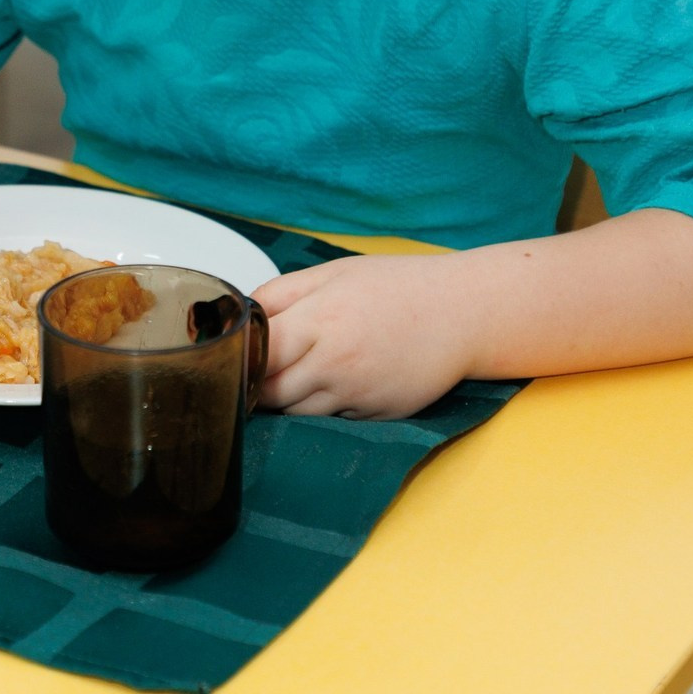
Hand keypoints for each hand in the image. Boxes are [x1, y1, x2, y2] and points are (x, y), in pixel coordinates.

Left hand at [253, 255, 473, 419]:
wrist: (463, 313)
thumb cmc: (395, 286)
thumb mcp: (331, 274)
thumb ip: (280, 294)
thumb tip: (241, 317)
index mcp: (319, 321)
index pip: (256, 355)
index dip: (237, 357)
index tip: (229, 353)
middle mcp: (334, 364)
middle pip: (269, 393)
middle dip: (254, 383)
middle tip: (251, 368)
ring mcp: (356, 395)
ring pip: (295, 412)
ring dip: (285, 398)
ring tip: (294, 371)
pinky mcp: (374, 416)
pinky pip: (330, 419)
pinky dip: (321, 406)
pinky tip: (334, 381)